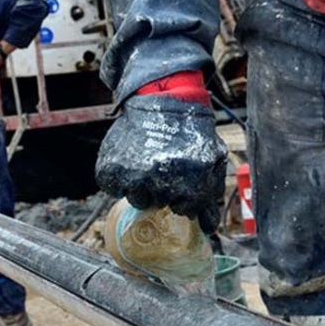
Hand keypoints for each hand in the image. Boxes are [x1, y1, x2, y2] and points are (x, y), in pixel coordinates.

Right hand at [95, 94, 226, 233]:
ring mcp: (134, 175)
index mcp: (190, 180)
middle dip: (166, 191)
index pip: (188, 211)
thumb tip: (207, 227)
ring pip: (138, 201)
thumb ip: (211, 192)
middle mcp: (161, 180)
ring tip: (149, 161)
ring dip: (143, 187)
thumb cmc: (190, 130)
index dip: (186, 199)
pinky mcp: (111, 169)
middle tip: (166, 167)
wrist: (163, 97)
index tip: (184, 184)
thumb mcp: (212, 157)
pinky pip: (115, 189)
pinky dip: (121, 180)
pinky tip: (131, 161)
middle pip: (162, 205)